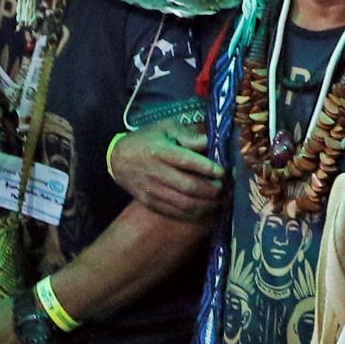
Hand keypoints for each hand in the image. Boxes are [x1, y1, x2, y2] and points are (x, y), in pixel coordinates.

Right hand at [107, 121, 222, 222]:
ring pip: (184, 204)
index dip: (207, 168)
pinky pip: (175, 213)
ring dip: (207, 205)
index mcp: (160, 151)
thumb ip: (189, 136)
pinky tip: (207, 211)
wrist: (118, 159)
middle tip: (226, 188)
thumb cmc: (147, 139)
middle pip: (188, 187)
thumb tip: (213, 141)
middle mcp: (156, 172)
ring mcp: (152, 191)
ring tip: (222, 202)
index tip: (223, 171)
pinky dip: (193, 215)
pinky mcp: (150, 203)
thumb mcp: (166, 128)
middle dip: (211, 190)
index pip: (186, 161)